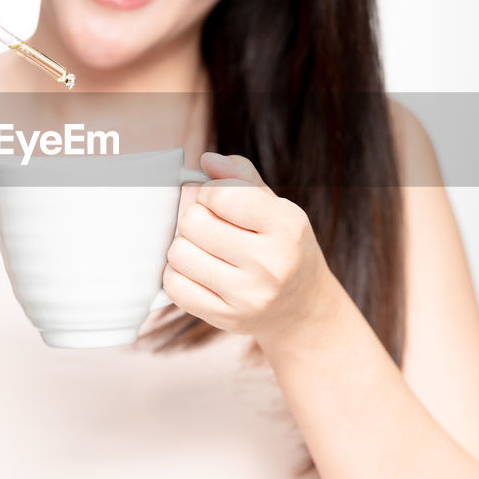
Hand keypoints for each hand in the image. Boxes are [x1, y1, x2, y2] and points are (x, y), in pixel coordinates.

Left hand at [162, 152, 340, 347]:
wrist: (303, 307)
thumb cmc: (282, 246)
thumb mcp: (275, 206)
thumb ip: (241, 177)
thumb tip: (207, 160)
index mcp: (287, 226)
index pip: (222, 195)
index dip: (210, 191)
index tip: (219, 201)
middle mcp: (271, 263)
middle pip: (193, 222)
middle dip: (195, 217)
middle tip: (210, 226)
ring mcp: (250, 296)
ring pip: (179, 254)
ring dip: (183, 246)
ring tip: (203, 248)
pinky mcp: (228, 318)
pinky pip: (175, 287)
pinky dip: (177, 274)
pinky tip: (196, 270)